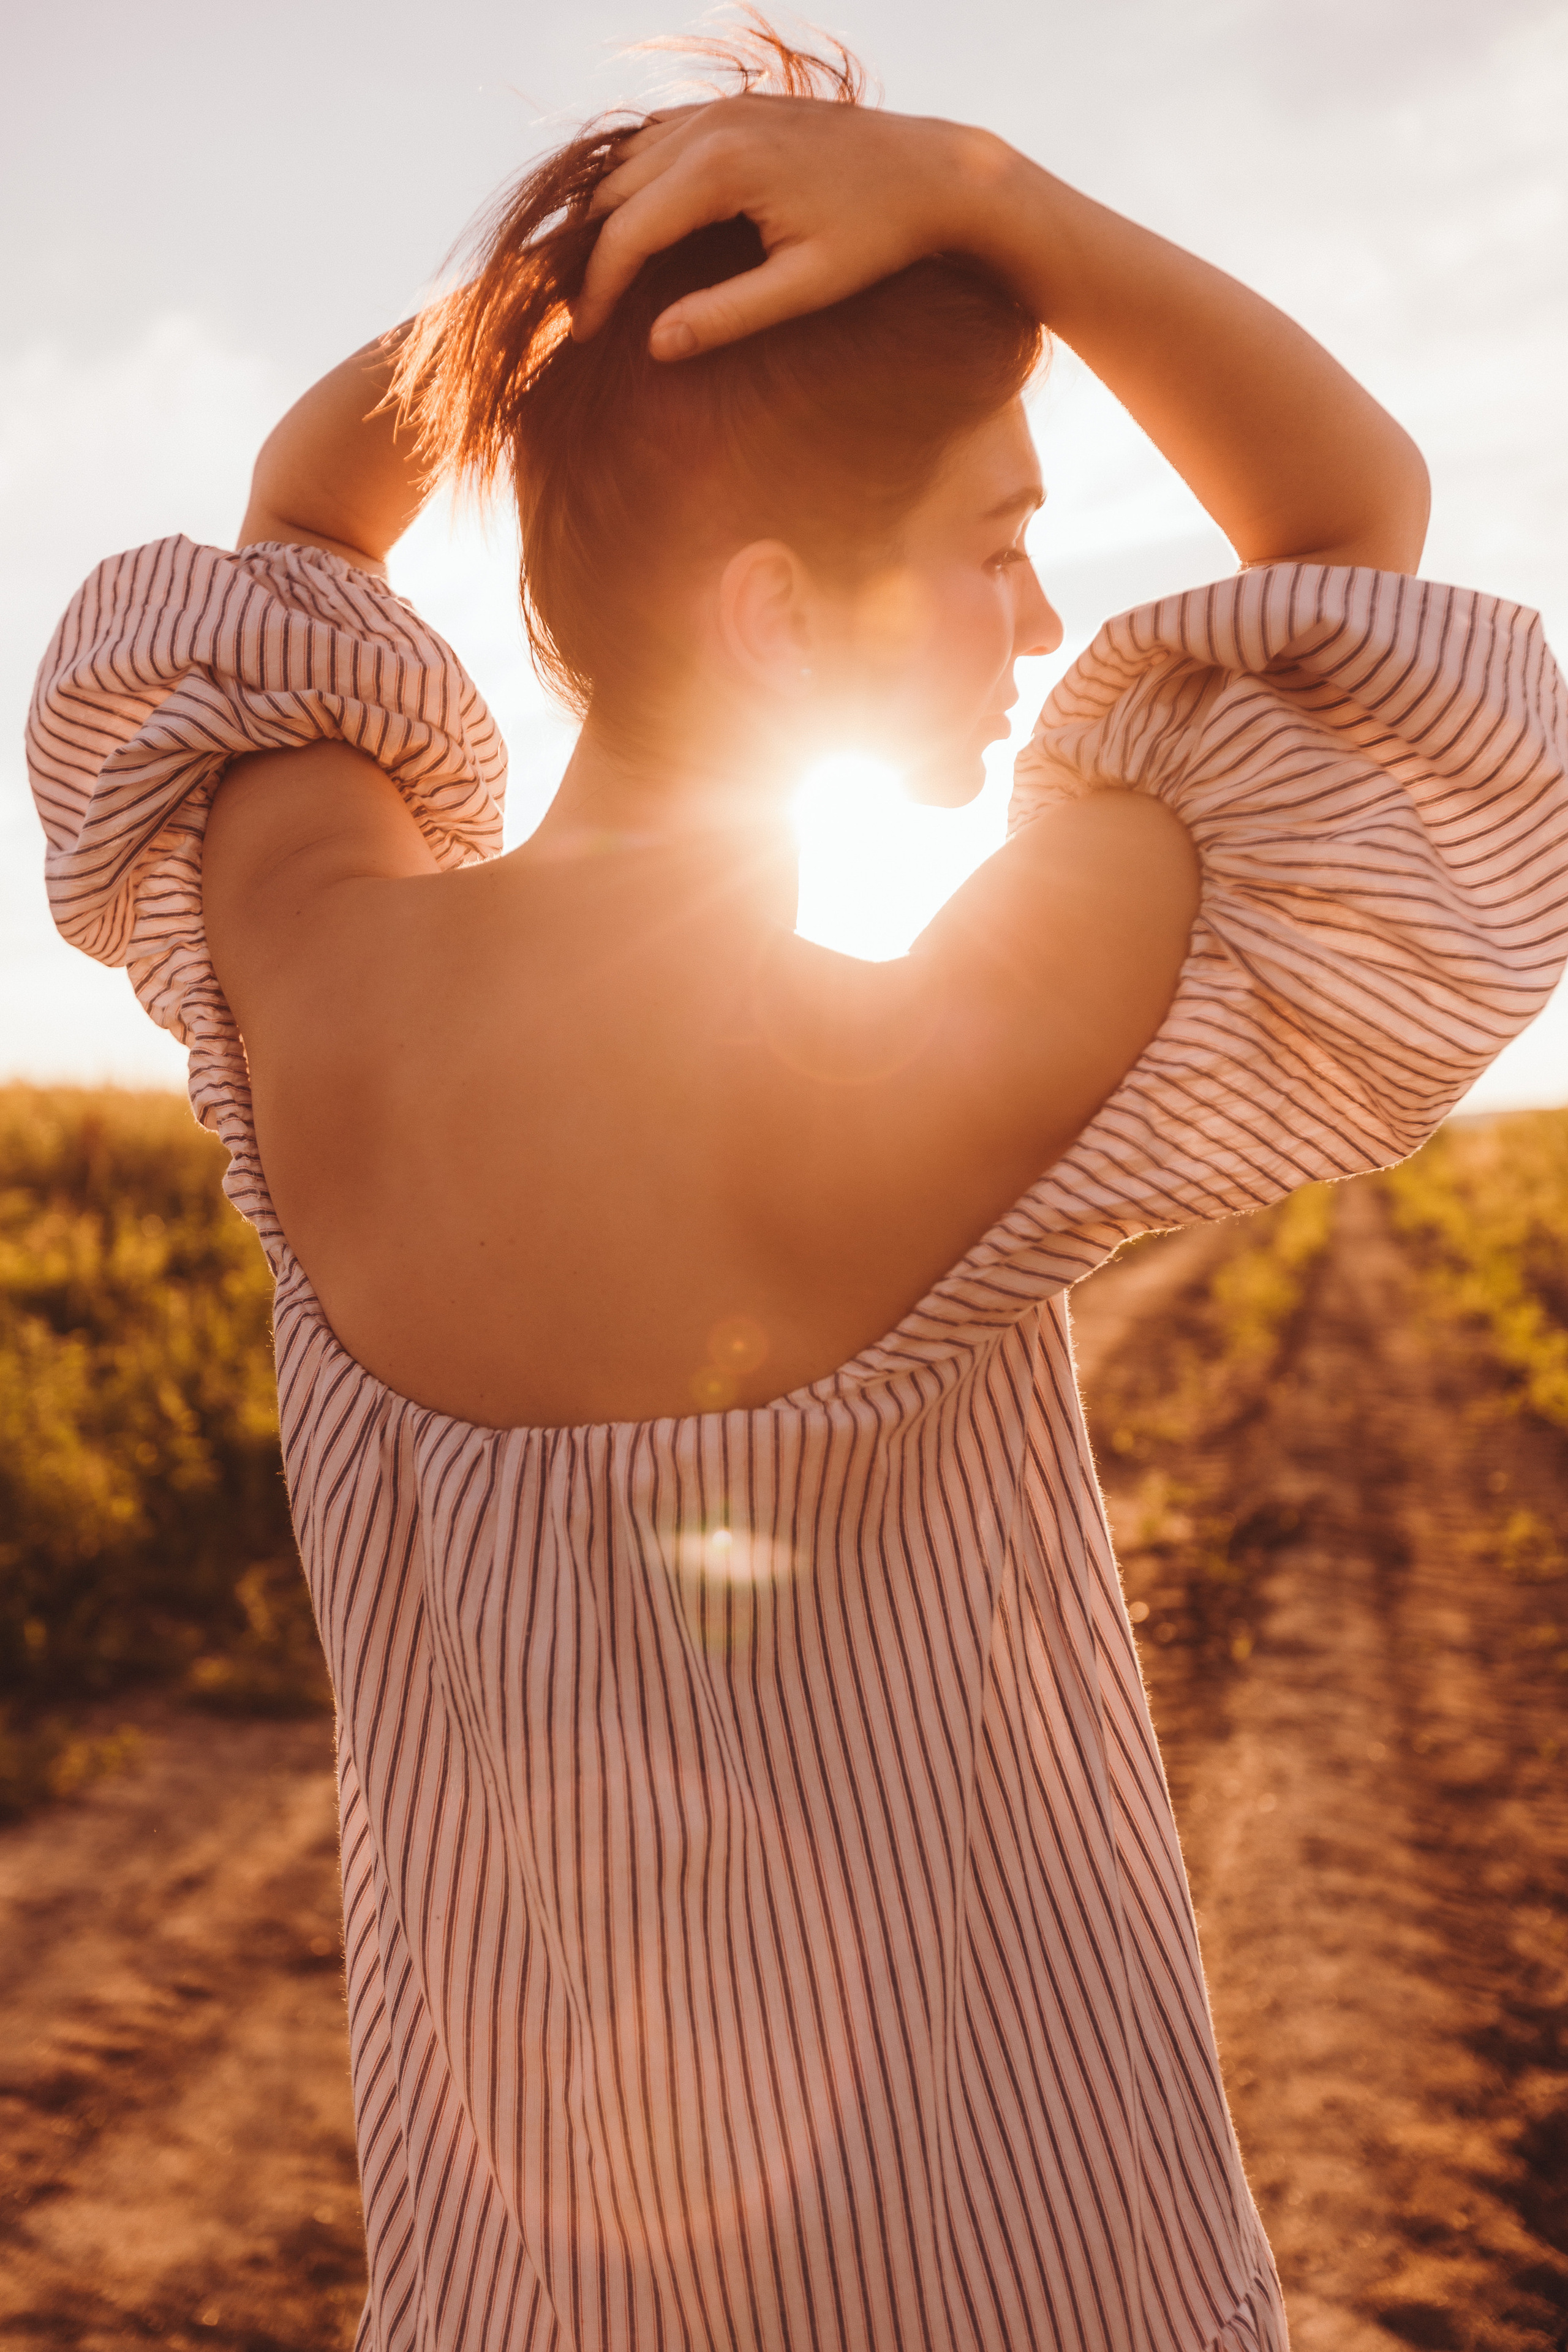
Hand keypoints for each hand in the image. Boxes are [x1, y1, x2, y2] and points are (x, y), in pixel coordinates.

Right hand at [570, 96, 1013, 359]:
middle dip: (590, 254)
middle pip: (613, 192)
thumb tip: (654, 345)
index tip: (582, 335)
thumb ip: (726, 316)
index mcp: (720, 168)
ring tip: (603, 275)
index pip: (625, 233)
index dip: (596, 289)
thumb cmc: (877, 237)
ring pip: (629, 160)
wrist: (935, 171)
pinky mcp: (738, 104)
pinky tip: (639, 222)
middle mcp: (711, 124)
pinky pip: (660, 137)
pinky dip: (637, 179)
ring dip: (608, 215)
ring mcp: (723, 106)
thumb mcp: (803, 288)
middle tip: (585, 311)